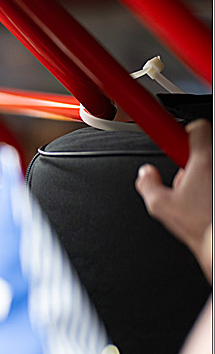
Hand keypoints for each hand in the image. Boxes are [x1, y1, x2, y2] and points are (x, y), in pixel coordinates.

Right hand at [136, 119, 212, 280]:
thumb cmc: (200, 226)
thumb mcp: (159, 206)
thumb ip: (147, 184)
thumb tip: (146, 174)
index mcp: (203, 160)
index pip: (197, 127)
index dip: (184, 134)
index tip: (178, 142)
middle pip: (205, 146)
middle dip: (194, 160)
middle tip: (188, 178)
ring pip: (212, 163)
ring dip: (206, 173)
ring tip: (201, 195)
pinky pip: (214, 178)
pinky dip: (208, 186)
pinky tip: (208, 202)